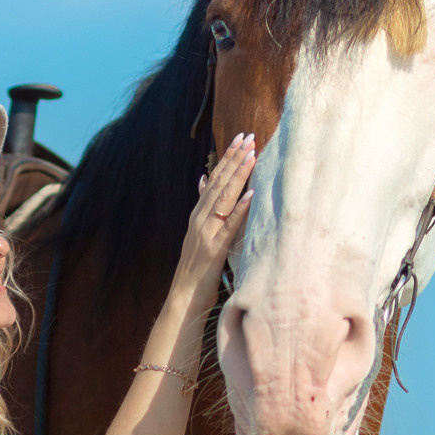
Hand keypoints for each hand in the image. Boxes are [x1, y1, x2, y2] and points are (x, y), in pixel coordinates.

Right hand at [171, 134, 256, 296]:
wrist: (183, 297)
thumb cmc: (196, 269)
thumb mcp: (199, 233)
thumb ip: (203, 208)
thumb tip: (204, 181)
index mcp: (199, 215)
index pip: (215, 180)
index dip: (228, 158)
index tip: (241, 138)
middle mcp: (201, 220)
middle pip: (219, 184)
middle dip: (234, 159)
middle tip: (248, 137)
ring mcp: (207, 233)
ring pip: (223, 199)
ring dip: (238, 176)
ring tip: (251, 155)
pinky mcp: (215, 250)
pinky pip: (229, 227)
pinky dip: (239, 210)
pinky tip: (250, 195)